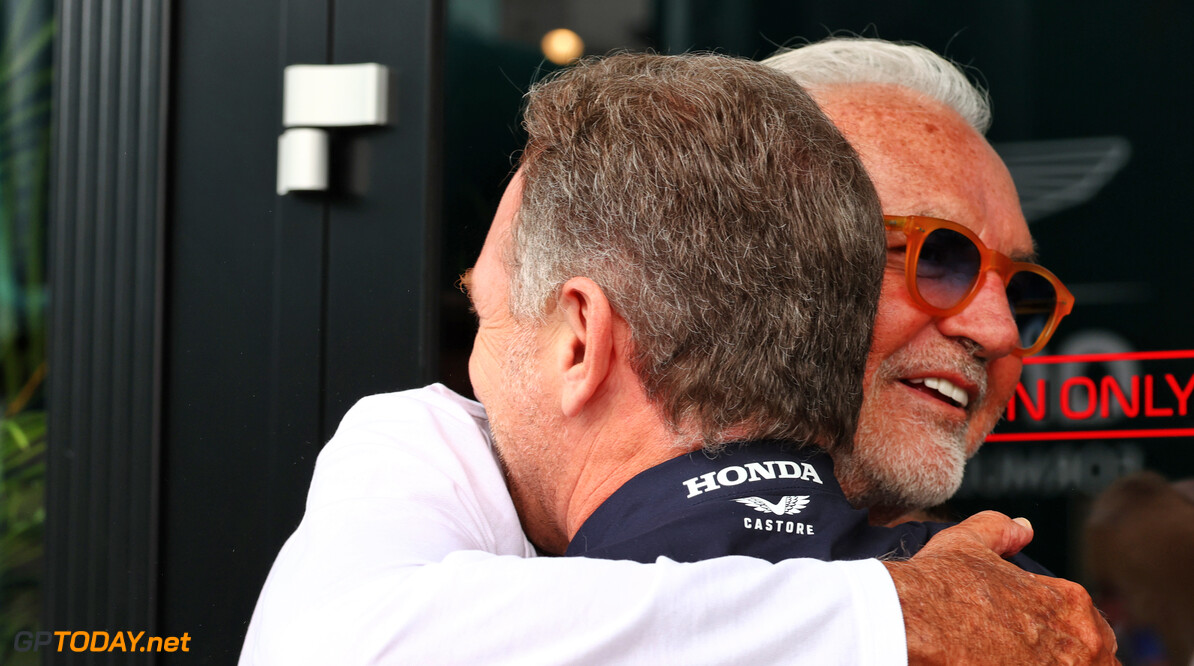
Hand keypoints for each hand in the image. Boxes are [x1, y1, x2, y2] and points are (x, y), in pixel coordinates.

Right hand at [883, 511, 1117, 664]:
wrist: (910, 625)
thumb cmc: (937, 586)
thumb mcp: (967, 543)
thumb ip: (1000, 531)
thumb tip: (1022, 529)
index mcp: (1070, 603)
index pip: (1090, 628)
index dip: (1062, 636)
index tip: (1031, 640)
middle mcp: (1080, 645)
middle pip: (1096, 663)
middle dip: (1066, 660)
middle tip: (1024, 657)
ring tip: (1008, 661)